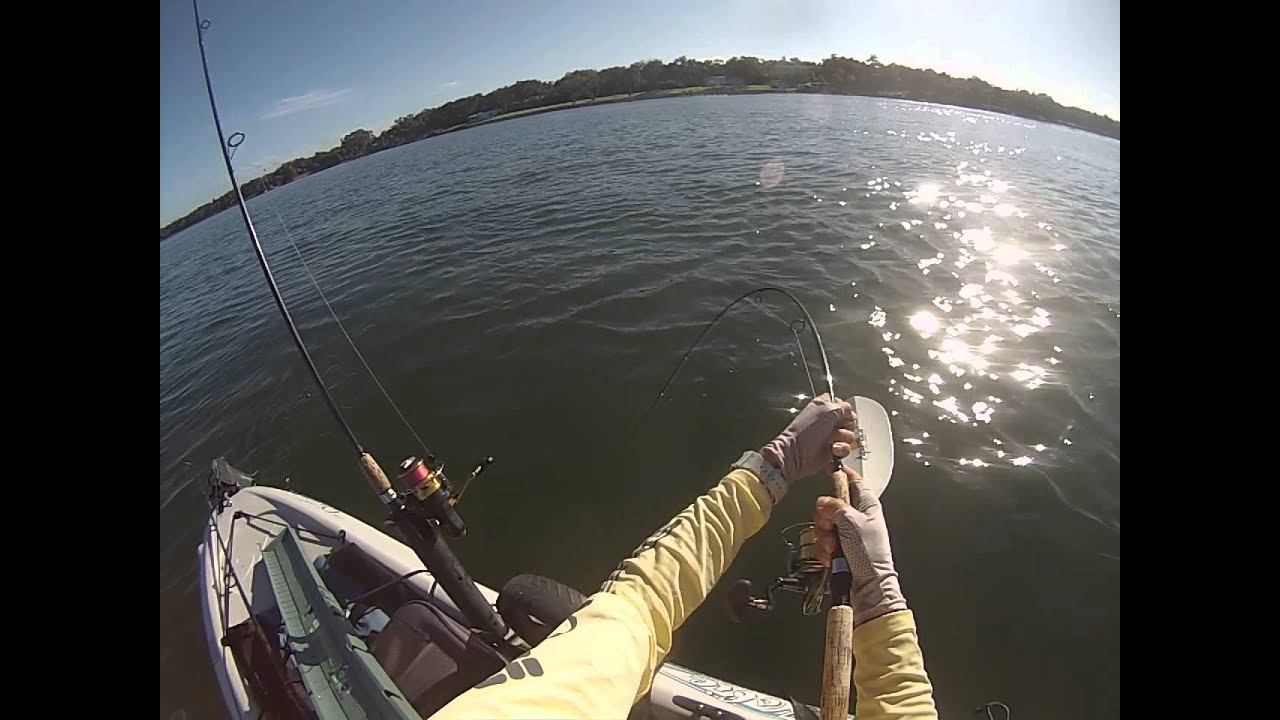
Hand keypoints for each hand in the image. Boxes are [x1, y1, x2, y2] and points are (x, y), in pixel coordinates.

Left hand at [761, 393, 857, 485]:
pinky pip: (847, 449)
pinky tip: (832, 450)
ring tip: (830, 441)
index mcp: (825, 408)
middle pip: (850, 422)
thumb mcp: (826, 409)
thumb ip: (844, 406)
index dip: (846, 411)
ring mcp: (831, 437)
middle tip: (833, 428)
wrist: (797, 453)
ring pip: (850, 436)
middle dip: (845, 426)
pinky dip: (841, 450)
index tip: (841, 415)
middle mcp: (828, 422)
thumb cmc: (806, 430)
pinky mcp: (833, 451)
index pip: (845, 406)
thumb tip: (851, 412)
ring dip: (842, 438)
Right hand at [814, 467, 906, 625]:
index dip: (842, 475)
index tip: (830, 470)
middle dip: (825, 518)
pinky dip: (824, 550)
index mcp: (867, 506)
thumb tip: (823, 500)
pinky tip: (830, 557)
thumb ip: (835, 507)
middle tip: (830, 528)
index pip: (854, 481)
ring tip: (832, 548)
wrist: (869, 586)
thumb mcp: (852, 523)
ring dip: (824, 537)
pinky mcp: (840, 548)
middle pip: (832, 505)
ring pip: (825, 524)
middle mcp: (858, 517)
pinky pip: (824, 541)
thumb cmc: (869, 555)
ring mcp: (848, 533)